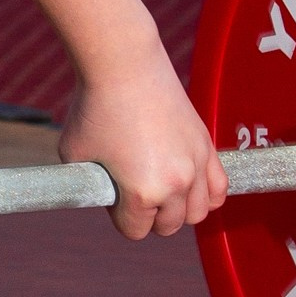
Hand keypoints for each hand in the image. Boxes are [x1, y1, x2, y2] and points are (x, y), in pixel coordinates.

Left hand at [58, 50, 226, 241]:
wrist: (125, 66)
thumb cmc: (94, 108)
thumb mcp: (75, 156)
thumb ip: (91, 185)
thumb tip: (105, 197)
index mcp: (142, 192)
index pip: (134, 230)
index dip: (119, 216)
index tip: (111, 193)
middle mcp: (176, 184)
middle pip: (169, 226)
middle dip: (149, 215)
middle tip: (131, 189)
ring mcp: (196, 165)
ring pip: (198, 213)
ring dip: (178, 209)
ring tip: (160, 189)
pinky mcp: (207, 146)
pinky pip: (220, 188)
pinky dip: (206, 194)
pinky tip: (188, 185)